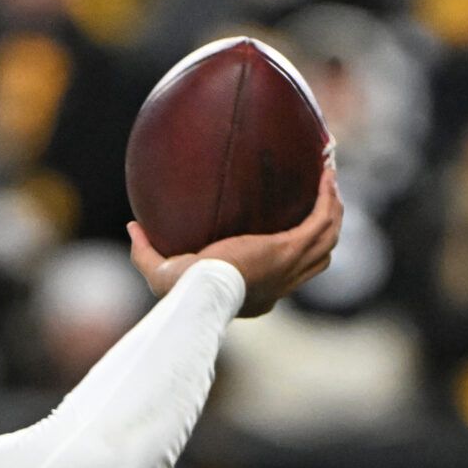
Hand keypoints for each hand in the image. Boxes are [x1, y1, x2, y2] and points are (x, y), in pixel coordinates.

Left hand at [128, 166, 343, 318]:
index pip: (286, 279)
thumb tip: (133, 226)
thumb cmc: (181, 292)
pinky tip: (325, 174)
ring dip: (334, 209)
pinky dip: (327, 197)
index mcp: (259, 293)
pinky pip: (321, 218)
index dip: (293, 261)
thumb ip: (145, 251)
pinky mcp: (291, 247)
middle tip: (324, 201)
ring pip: (328, 238)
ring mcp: (290, 265)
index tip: (285, 239)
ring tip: (330, 181)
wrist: (200, 294)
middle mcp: (281, 282)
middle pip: (319, 257)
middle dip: (327, 230)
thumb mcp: (160, 272)